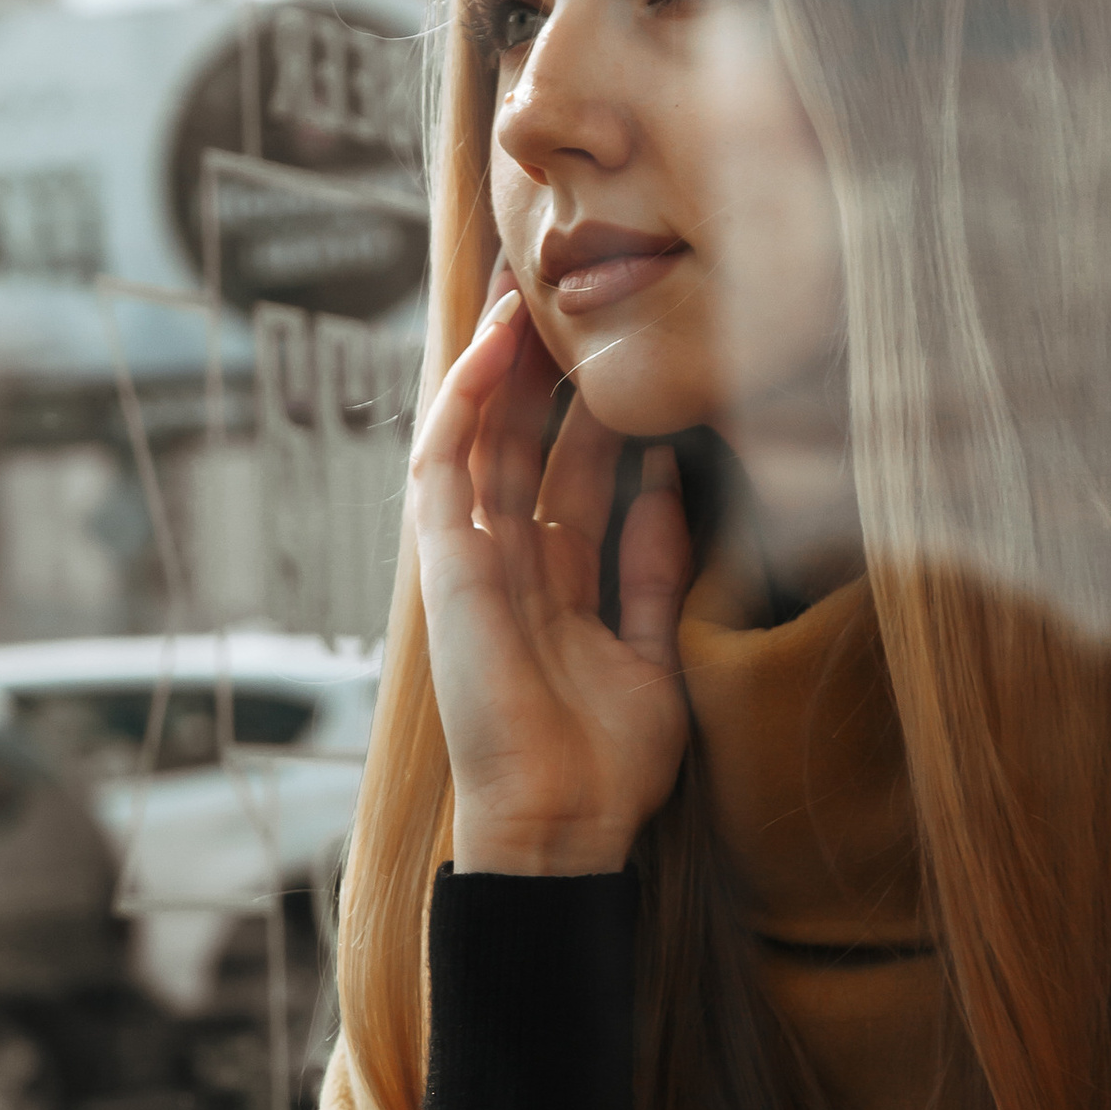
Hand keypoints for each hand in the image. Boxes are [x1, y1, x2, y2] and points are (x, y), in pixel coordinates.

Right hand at [412, 280, 694, 874]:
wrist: (562, 826)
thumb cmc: (607, 764)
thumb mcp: (653, 650)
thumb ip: (652, 569)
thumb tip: (668, 484)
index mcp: (555, 579)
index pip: (571, 468)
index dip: (590, 403)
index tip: (618, 341)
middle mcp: (508, 560)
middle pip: (522, 438)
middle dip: (541, 364)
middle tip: (567, 284)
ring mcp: (470, 560)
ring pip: (478, 435)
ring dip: (496, 362)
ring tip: (524, 288)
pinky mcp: (442, 566)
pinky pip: (444, 465)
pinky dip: (464, 403)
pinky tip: (493, 346)